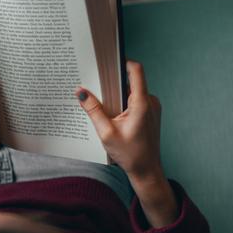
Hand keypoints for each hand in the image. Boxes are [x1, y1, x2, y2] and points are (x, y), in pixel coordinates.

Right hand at [76, 60, 177, 226]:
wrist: (147, 171)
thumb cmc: (130, 155)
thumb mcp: (106, 133)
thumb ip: (93, 110)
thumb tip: (80, 91)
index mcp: (142, 103)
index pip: (136, 70)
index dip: (122, 61)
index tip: (107, 61)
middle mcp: (150, 102)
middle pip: (132, 80)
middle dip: (113, 80)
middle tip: (96, 82)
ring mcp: (152, 107)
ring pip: (133, 90)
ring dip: (117, 93)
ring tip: (102, 102)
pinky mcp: (150, 113)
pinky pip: (136, 100)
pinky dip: (123, 102)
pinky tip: (111, 113)